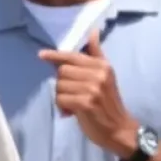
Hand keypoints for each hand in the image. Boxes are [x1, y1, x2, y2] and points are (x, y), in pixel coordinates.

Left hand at [38, 30, 137, 157]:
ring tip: (73, 104)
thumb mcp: (105, 75)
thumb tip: (93, 31)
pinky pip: (61, 98)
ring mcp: (93, 88)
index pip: (73, 56)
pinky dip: (63, 107)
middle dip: (62, 83)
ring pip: (59, 85)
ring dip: (62, 97)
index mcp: (102, 66)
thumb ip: (96, 54)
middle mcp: (99, 74)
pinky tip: (72, 112)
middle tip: (73, 94)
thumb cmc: (108, 103)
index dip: (55, 56)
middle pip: (62, 71)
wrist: (119, 129)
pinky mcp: (86, 103)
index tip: (41, 55)